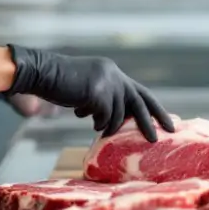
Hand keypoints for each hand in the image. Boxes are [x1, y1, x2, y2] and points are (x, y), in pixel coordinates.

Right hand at [5, 45, 173, 140]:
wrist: (41, 73)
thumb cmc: (58, 83)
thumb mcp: (86, 88)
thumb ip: (103, 98)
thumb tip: (115, 120)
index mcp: (111, 71)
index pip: (139, 91)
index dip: (154, 108)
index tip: (168, 123)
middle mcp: (113, 74)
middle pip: (139, 101)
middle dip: (150, 121)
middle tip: (159, 138)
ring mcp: (106, 82)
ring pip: (117, 114)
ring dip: (106, 123)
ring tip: (94, 124)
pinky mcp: (97, 92)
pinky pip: (103, 117)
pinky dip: (95, 121)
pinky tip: (80, 113)